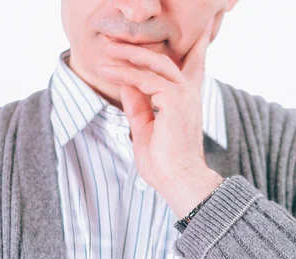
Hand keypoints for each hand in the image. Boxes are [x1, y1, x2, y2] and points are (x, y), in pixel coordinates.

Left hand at [97, 21, 213, 209]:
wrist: (178, 179)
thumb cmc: (165, 163)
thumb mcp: (145, 130)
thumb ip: (138, 106)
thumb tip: (127, 86)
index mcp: (186, 102)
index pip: (186, 68)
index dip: (179, 51)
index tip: (159, 41)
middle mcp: (188, 94)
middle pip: (164, 60)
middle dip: (138, 50)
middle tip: (115, 44)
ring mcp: (183, 95)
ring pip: (153, 64)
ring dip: (128, 56)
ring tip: (107, 52)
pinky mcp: (174, 99)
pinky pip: (144, 80)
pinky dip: (125, 74)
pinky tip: (108, 71)